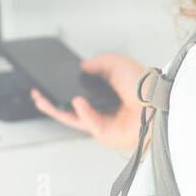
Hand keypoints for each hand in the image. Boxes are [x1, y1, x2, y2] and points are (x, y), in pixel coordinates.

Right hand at [30, 52, 148, 150]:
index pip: (84, 88)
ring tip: (43, 98)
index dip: (68, 84)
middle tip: (38, 93)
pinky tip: (77, 102)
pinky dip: (80, 112)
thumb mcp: (119, 62)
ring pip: (72, 118)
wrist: (157, 104)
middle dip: (53, 100)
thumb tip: (83, 65)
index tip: (54, 79)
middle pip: (73, 106)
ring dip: (56, 109)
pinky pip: (85, 122)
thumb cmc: (145, 86)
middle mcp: (106, 107)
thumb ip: (99, 61)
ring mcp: (104, 122)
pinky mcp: (104, 134)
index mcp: (110, 90)